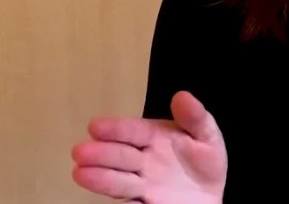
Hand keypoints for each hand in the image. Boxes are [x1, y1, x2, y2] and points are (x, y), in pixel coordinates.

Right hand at [72, 91, 227, 203]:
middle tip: (80, 152)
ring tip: (80, 173)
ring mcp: (142, 186)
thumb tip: (182, 95)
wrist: (208, 199)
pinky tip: (114, 203)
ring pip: (119, 182)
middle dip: (101, 154)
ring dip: (100, 178)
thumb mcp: (206, 136)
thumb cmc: (203, 163)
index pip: (133, 131)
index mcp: (153, 138)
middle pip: (121, 156)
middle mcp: (142, 162)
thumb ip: (195, 118)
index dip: (115, 129)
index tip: (95, 126)